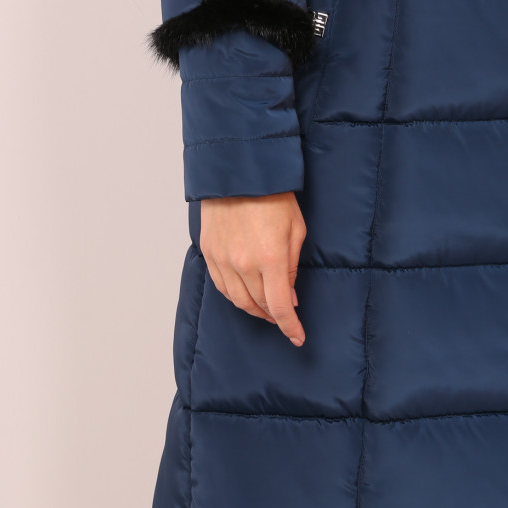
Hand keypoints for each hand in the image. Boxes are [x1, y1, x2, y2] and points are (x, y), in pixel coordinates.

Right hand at [200, 192, 306, 345]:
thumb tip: (290, 296)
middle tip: (284, 316)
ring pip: (237, 300)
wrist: (239, 171)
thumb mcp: (296, 229)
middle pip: (258, 306)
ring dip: (253, 308)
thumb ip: (292, 267)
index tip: (297, 336)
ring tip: (265, 308)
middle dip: (274, 316)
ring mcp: (223, 259)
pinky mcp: (209, 252)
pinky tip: (244, 293)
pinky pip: (221, 286)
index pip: (280, 307)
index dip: (290, 326)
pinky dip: (234, 295)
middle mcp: (244, 264)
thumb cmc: (274, 196)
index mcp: (271, 258)